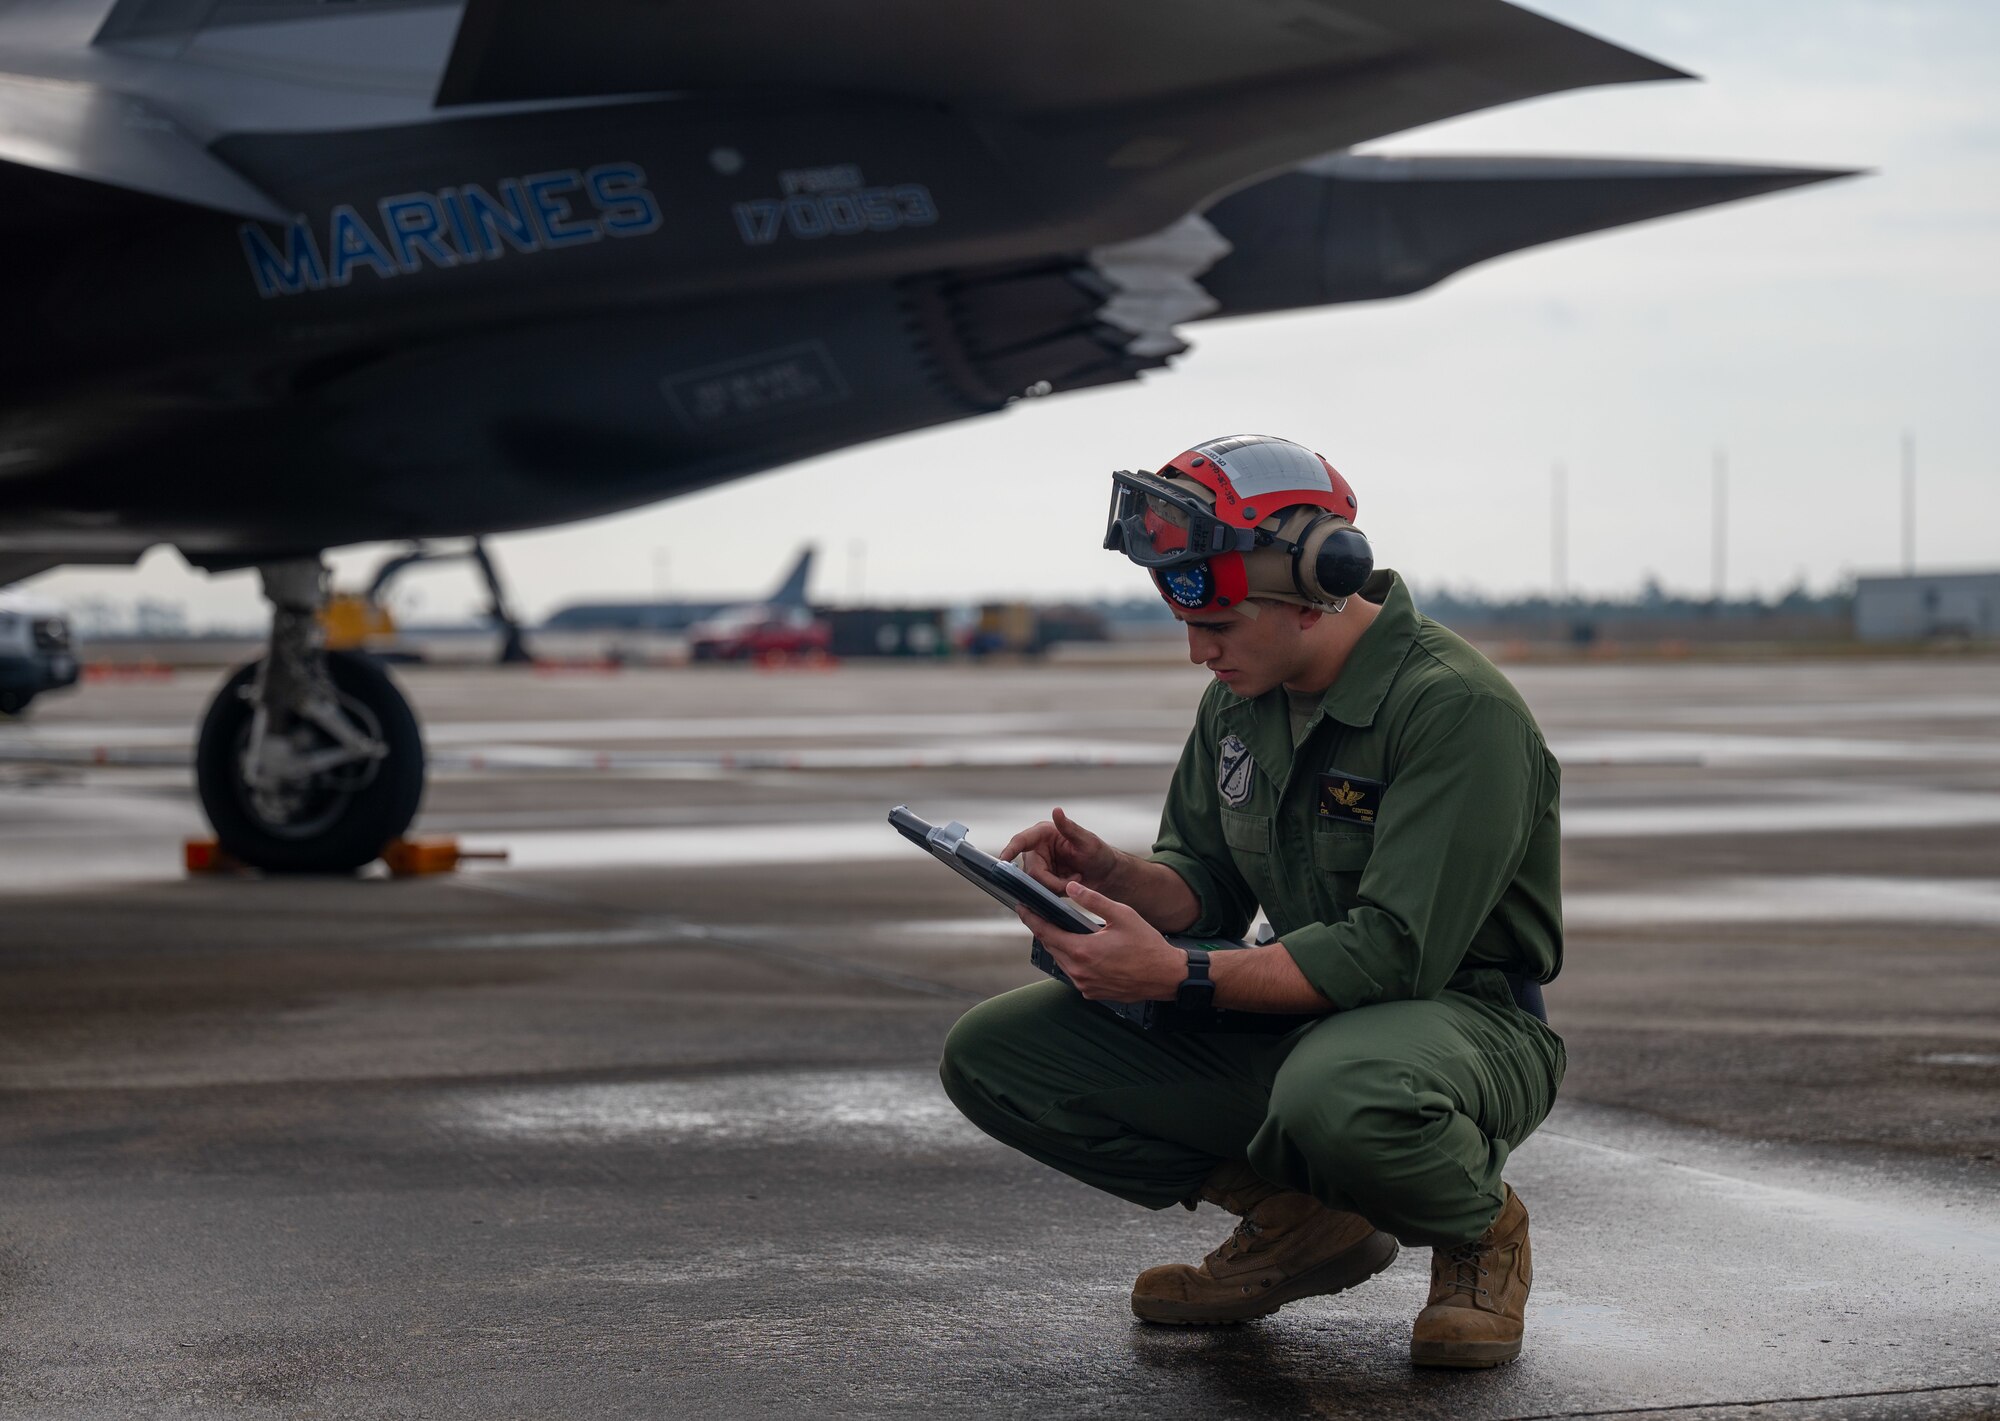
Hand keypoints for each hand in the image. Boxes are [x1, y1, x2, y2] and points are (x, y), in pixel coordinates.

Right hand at [1001, 807, 1117, 895]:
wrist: (1106, 875)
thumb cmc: (1099, 853)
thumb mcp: (1087, 841)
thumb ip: (1070, 827)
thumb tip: (1056, 810)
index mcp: (1043, 834)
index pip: (1021, 841)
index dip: (1009, 850)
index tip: (1002, 861)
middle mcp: (1037, 849)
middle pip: (1029, 870)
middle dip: (1050, 880)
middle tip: (1073, 880)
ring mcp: (1039, 866)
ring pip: (1034, 883)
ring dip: (1055, 887)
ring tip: (1075, 880)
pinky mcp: (1042, 881)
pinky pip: (1041, 891)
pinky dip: (1055, 892)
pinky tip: (1070, 886)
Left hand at [1018, 881, 1185, 1002]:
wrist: (1167, 977)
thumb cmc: (1148, 945)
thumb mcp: (1122, 915)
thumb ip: (1094, 900)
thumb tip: (1072, 887)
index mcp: (1083, 951)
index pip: (1046, 933)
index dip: (1031, 919)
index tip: (1022, 907)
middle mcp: (1079, 972)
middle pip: (1052, 947)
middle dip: (1045, 930)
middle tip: (1040, 914)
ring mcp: (1085, 985)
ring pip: (1062, 961)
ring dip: (1060, 945)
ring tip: (1061, 929)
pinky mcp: (1093, 993)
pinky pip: (1075, 974)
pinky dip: (1073, 960)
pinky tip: (1082, 949)